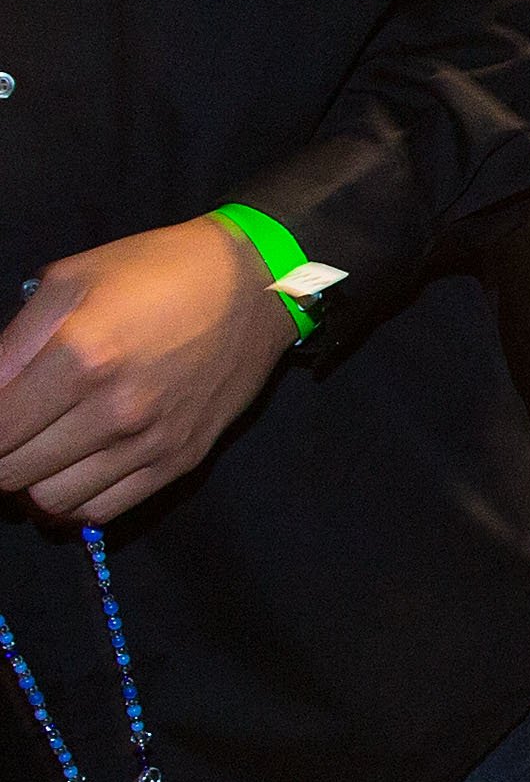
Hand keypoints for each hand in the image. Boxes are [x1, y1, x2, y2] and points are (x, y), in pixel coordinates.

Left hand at [0, 220, 296, 524]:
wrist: (253, 289)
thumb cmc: (155, 271)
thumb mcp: (70, 280)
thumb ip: (15, 340)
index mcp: (80, 357)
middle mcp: (113, 411)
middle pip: (14, 471)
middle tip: (7, 434)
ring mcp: (149, 443)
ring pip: (53, 501)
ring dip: (30, 482)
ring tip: (34, 455)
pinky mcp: (178, 462)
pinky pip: (103, 511)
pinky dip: (73, 501)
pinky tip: (70, 472)